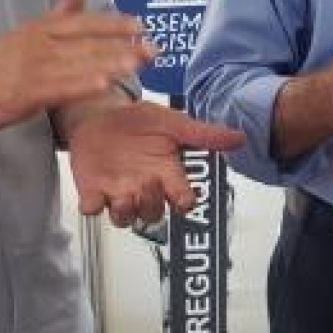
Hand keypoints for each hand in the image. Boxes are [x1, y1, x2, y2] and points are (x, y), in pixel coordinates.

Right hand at [0, 0, 155, 133]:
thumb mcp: (25, 32)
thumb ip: (57, 12)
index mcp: (40, 28)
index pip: (84, 22)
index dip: (113, 24)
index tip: (140, 25)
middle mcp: (39, 44)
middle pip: (88, 42)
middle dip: (123, 45)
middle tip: (152, 49)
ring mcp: (33, 67)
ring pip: (78, 63)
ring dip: (110, 63)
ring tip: (136, 64)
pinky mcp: (27, 92)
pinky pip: (60, 87)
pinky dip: (82, 84)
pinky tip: (103, 84)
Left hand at [67, 100, 245, 227]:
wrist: (101, 114)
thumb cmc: (139, 121)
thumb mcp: (173, 123)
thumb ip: (204, 134)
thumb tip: (239, 138)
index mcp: (167, 175)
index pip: (181, 198)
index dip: (184, 202)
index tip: (184, 199)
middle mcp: (145, 189)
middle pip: (153, 213)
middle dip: (152, 204)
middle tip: (149, 182)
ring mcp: (118, 192)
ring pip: (125, 218)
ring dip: (126, 212)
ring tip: (124, 195)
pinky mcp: (93, 191)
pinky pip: (92, 209)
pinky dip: (92, 207)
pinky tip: (94, 198)